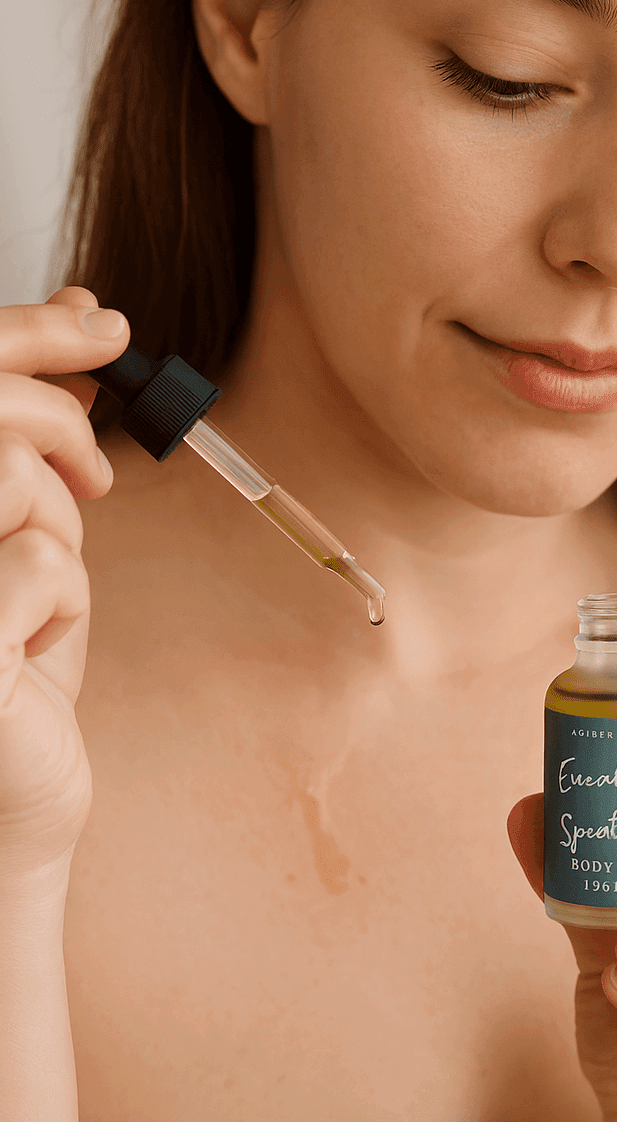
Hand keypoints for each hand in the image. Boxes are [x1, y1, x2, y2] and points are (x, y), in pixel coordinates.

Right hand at [0, 288, 126, 894]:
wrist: (12, 804)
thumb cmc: (16, 671)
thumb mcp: (30, 537)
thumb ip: (34, 443)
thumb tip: (86, 316)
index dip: (31, 331)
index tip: (102, 322)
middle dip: (61, 435)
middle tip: (94, 479)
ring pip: (10, 479)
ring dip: (58, 535)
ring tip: (43, 596)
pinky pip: (40, 561)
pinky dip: (63, 601)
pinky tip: (33, 652)